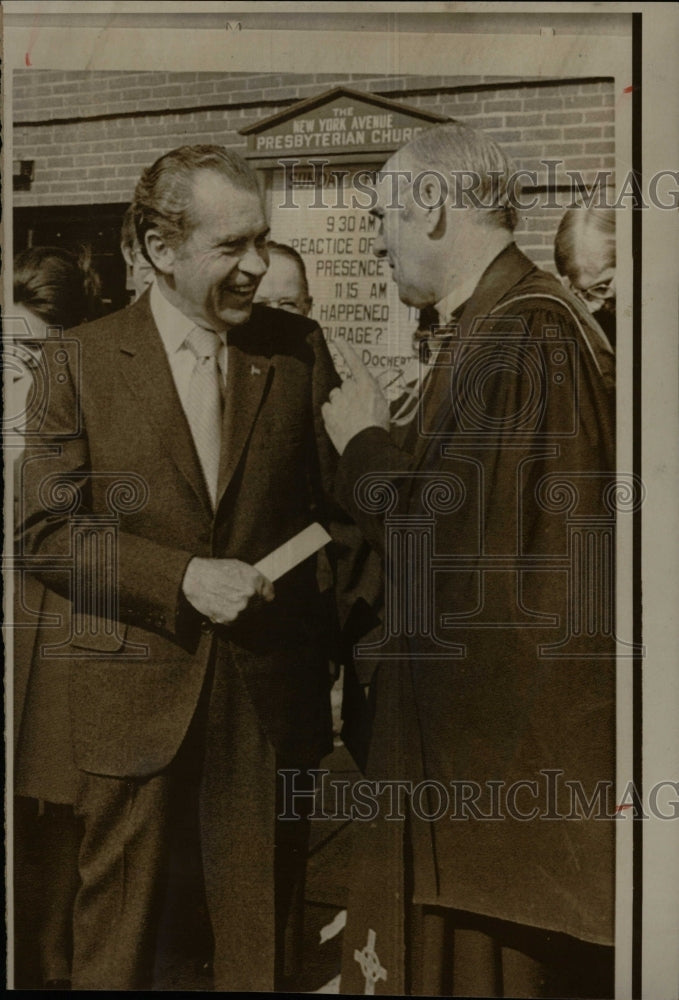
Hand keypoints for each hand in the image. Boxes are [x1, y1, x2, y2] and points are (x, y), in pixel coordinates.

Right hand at [182, 557, 273, 625]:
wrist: (195, 578)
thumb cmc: (216, 570)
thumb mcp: (239, 567)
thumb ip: (254, 579)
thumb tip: (263, 590)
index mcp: (255, 579)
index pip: (270, 594)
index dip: (263, 595)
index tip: (259, 597)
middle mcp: (251, 594)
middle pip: (259, 606)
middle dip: (251, 603)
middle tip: (237, 598)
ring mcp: (242, 607)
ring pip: (248, 615)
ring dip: (241, 611)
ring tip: (227, 601)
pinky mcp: (231, 618)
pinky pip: (236, 621)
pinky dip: (230, 616)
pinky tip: (221, 605)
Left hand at [321, 339, 388, 453]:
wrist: (367, 446)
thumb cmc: (378, 428)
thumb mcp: (382, 406)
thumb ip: (372, 394)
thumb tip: (367, 388)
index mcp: (368, 387)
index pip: (355, 363)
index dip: (347, 350)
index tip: (338, 339)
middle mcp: (352, 390)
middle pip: (345, 385)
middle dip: (348, 393)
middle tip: (356, 409)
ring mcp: (339, 401)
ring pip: (335, 395)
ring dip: (339, 403)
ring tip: (349, 417)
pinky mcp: (329, 413)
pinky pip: (327, 407)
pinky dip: (331, 413)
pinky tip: (340, 422)